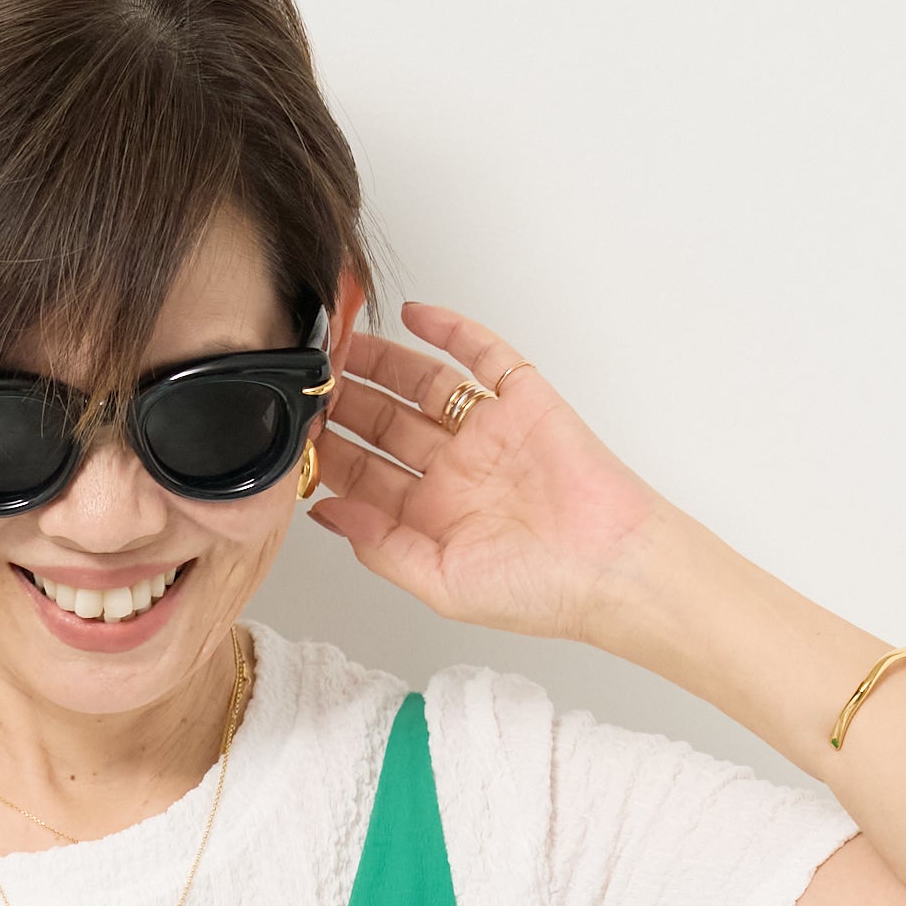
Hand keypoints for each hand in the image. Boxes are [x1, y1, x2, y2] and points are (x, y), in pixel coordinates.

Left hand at [311, 302, 669, 643]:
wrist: (611, 568)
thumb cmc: (538, 591)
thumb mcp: (439, 583)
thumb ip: (379, 546)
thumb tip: (324, 513)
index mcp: (433, 516)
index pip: (367, 475)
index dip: (331, 452)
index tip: (294, 433)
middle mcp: (456, 470)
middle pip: (386, 423)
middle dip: (345, 402)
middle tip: (308, 379)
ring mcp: (488, 431)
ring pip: (423, 383)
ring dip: (382, 362)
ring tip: (343, 342)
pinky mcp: (524, 399)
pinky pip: (483, 353)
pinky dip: (451, 329)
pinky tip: (414, 314)